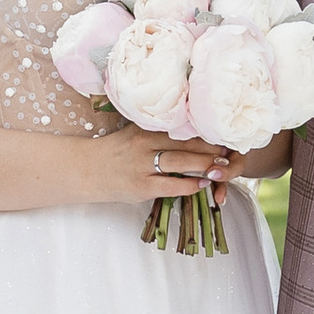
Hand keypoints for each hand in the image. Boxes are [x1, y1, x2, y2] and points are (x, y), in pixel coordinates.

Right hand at [97, 135, 230, 207]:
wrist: (84, 170)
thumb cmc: (113, 152)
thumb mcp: (133, 134)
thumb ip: (157, 132)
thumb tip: (190, 131)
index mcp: (144, 128)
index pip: (181, 127)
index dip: (205, 131)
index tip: (222, 133)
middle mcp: (144, 144)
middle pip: (186, 143)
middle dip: (211, 147)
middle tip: (229, 149)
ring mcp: (142, 166)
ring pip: (182, 162)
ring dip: (206, 164)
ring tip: (222, 166)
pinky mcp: (141, 187)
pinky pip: (172, 186)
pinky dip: (191, 185)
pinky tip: (202, 184)